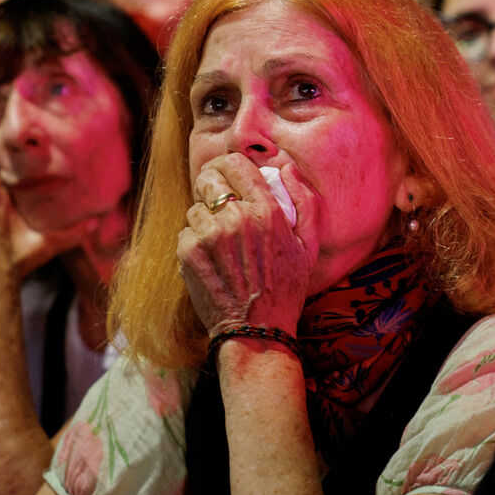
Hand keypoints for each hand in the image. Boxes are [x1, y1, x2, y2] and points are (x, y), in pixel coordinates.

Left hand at [177, 154, 318, 336]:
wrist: (257, 330)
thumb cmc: (286, 288)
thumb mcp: (309, 245)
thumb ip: (304, 201)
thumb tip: (286, 169)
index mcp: (266, 211)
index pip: (236, 164)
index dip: (228, 164)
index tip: (227, 173)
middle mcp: (236, 218)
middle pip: (209, 179)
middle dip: (212, 186)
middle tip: (218, 203)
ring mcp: (209, 236)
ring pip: (195, 208)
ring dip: (205, 220)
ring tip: (220, 243)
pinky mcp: (189, 253)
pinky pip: (185, 232)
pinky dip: (194, 243)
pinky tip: (211, 261)